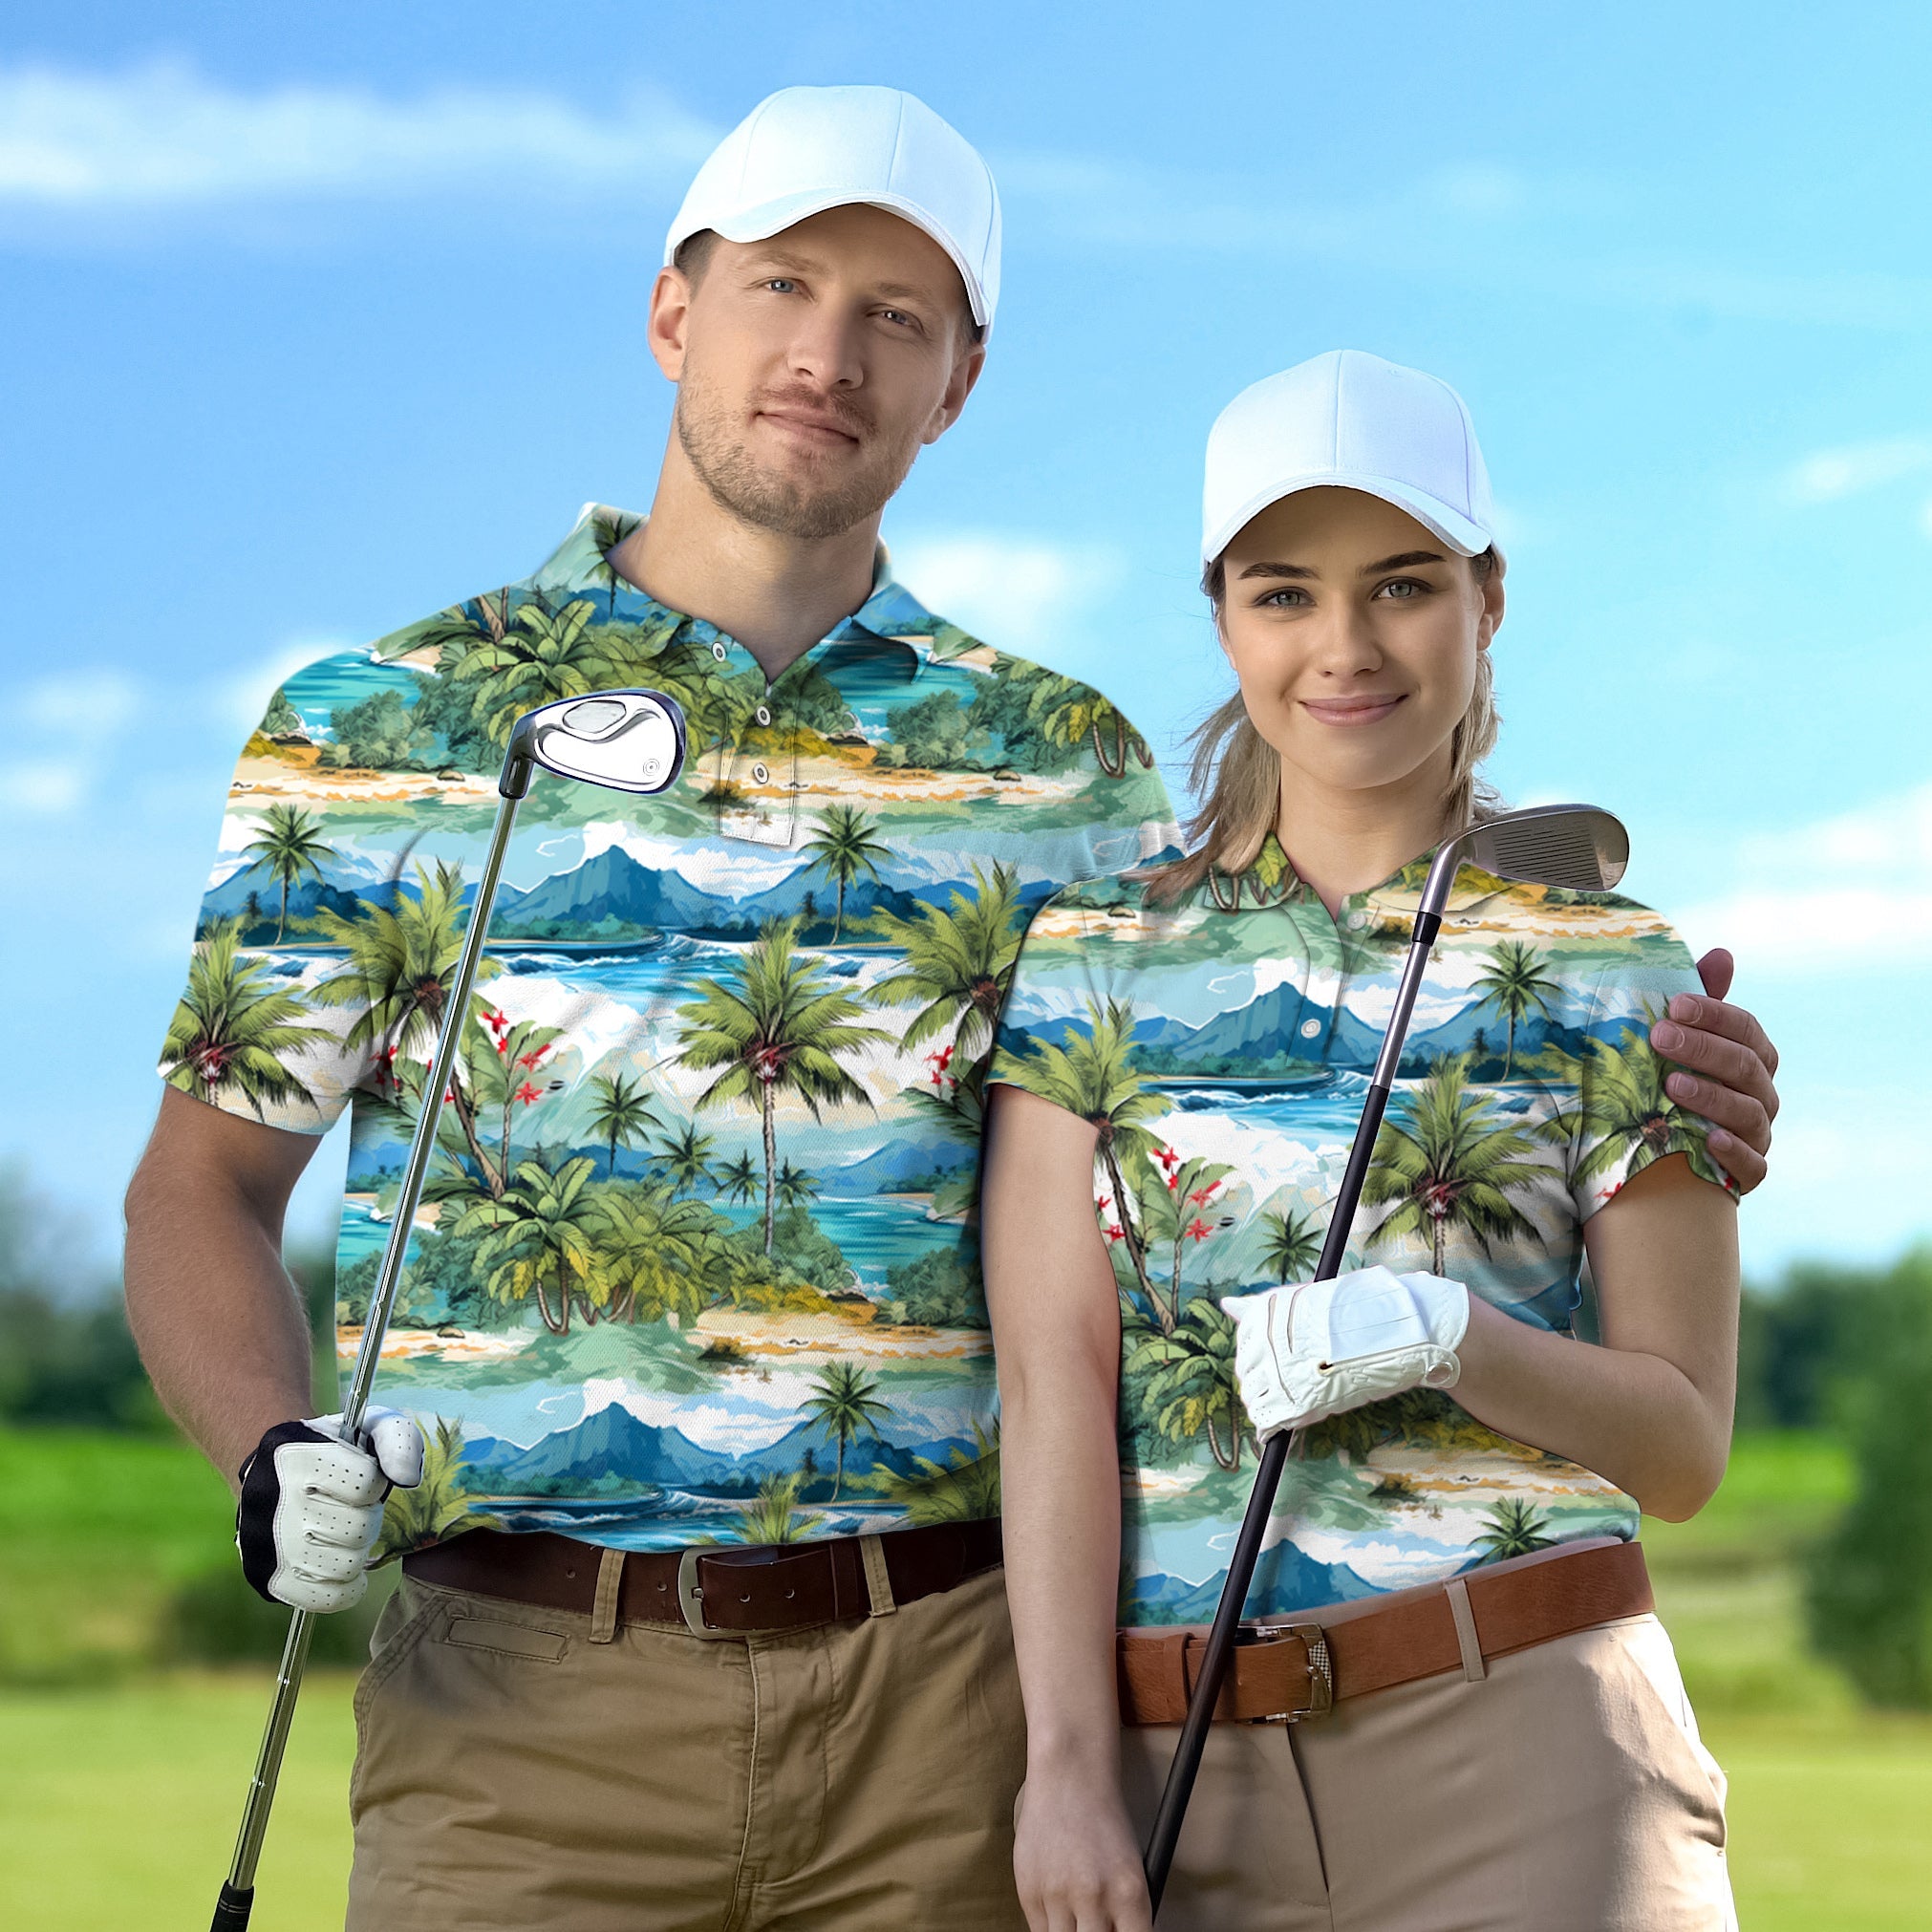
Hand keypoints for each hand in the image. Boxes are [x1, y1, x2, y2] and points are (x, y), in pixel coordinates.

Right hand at [235, 1407, 423, 1611]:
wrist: (272, 1470)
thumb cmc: (334, 1449)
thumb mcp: (369, 1426)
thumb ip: (399, 1441)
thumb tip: (408, 1479)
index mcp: (297, 1456)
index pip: (366, 1484)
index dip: (375, 1483)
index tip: (362, 1479)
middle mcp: (273, 1501)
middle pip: (357, 1530)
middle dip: (367, 1518)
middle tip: (353, 1509)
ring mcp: (265, 1545)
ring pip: (345, 1567)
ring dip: (356, 1551)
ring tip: (343, 1534)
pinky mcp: (267, 1579)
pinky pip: (327, 1599)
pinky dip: (346, 1587)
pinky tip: (341, 1564)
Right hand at [1014, 1768, 1152, 1931]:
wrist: (1068, 1778)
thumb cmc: (1104, 1821)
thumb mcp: (1131, 1868)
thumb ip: (1126, 1912)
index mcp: (1129, 1892)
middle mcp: (1094, 1897)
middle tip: (1096, 1925)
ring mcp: (1057, 1895)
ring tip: (1078, 1917)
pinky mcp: (1028, 1891)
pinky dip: (1052, 1927)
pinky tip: (1060, 1908)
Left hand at [1223, 1267, 1468, 1440]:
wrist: (1399, 1330)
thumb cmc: (1357, 1313)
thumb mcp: (1306, 1302)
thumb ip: (1263, 1309)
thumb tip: (1225, 1304)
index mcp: (1268, 1312)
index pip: (1246, 1345)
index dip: (1261, 1359)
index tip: (1280, 1363)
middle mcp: (1268, 1339)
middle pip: (1246, 1373)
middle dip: (1263, 1383)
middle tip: (1292, 1384)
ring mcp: (1282, 1371)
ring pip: (1255, 1398)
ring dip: (1269, 1405)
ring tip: (1295, 1402)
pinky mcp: (1299, 1401)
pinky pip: (1269, 1421)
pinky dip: (1272, 1427)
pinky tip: (1282, 1427)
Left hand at [1648, 948, 1778, 1193]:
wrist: (1667, 1152)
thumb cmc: (1677, 1080)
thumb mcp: (1683, 1040)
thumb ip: (1702, 1002)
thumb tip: (1722, 954)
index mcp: (1753, 1057)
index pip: (1745, 1029)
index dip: (1714, 1014)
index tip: (1673, 1004)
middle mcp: (1762, 1094)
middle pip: (1745, 1067)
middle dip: (1703, 1049)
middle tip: (1659, 1037)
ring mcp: (1758, 1134)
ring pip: (1748, 1113)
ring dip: (1712, 1096)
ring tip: (1672, 1085)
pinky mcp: (1749, 1173)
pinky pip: (1753, 1166)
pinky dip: (1734, 1152)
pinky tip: (1709, 1139)